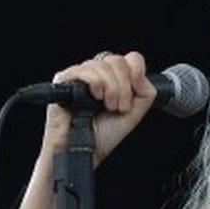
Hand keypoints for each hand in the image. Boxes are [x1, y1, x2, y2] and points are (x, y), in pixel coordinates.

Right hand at [41, 51, 156, 166]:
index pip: (130, 59)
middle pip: (117, 60)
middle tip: (119, 106)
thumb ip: (146, 92)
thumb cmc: (105, 134)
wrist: (88, 149)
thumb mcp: (135, 113)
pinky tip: (96, 98)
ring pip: (102, 65)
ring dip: (111, 89)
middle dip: (124, 86)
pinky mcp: (64, 79)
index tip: (136, 90)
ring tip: (108, 107)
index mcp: (114, 78)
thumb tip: (139, 73)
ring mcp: (80, 75)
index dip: (136, 71)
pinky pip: (84, 70)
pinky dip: (96, 83)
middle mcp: (97, 73)